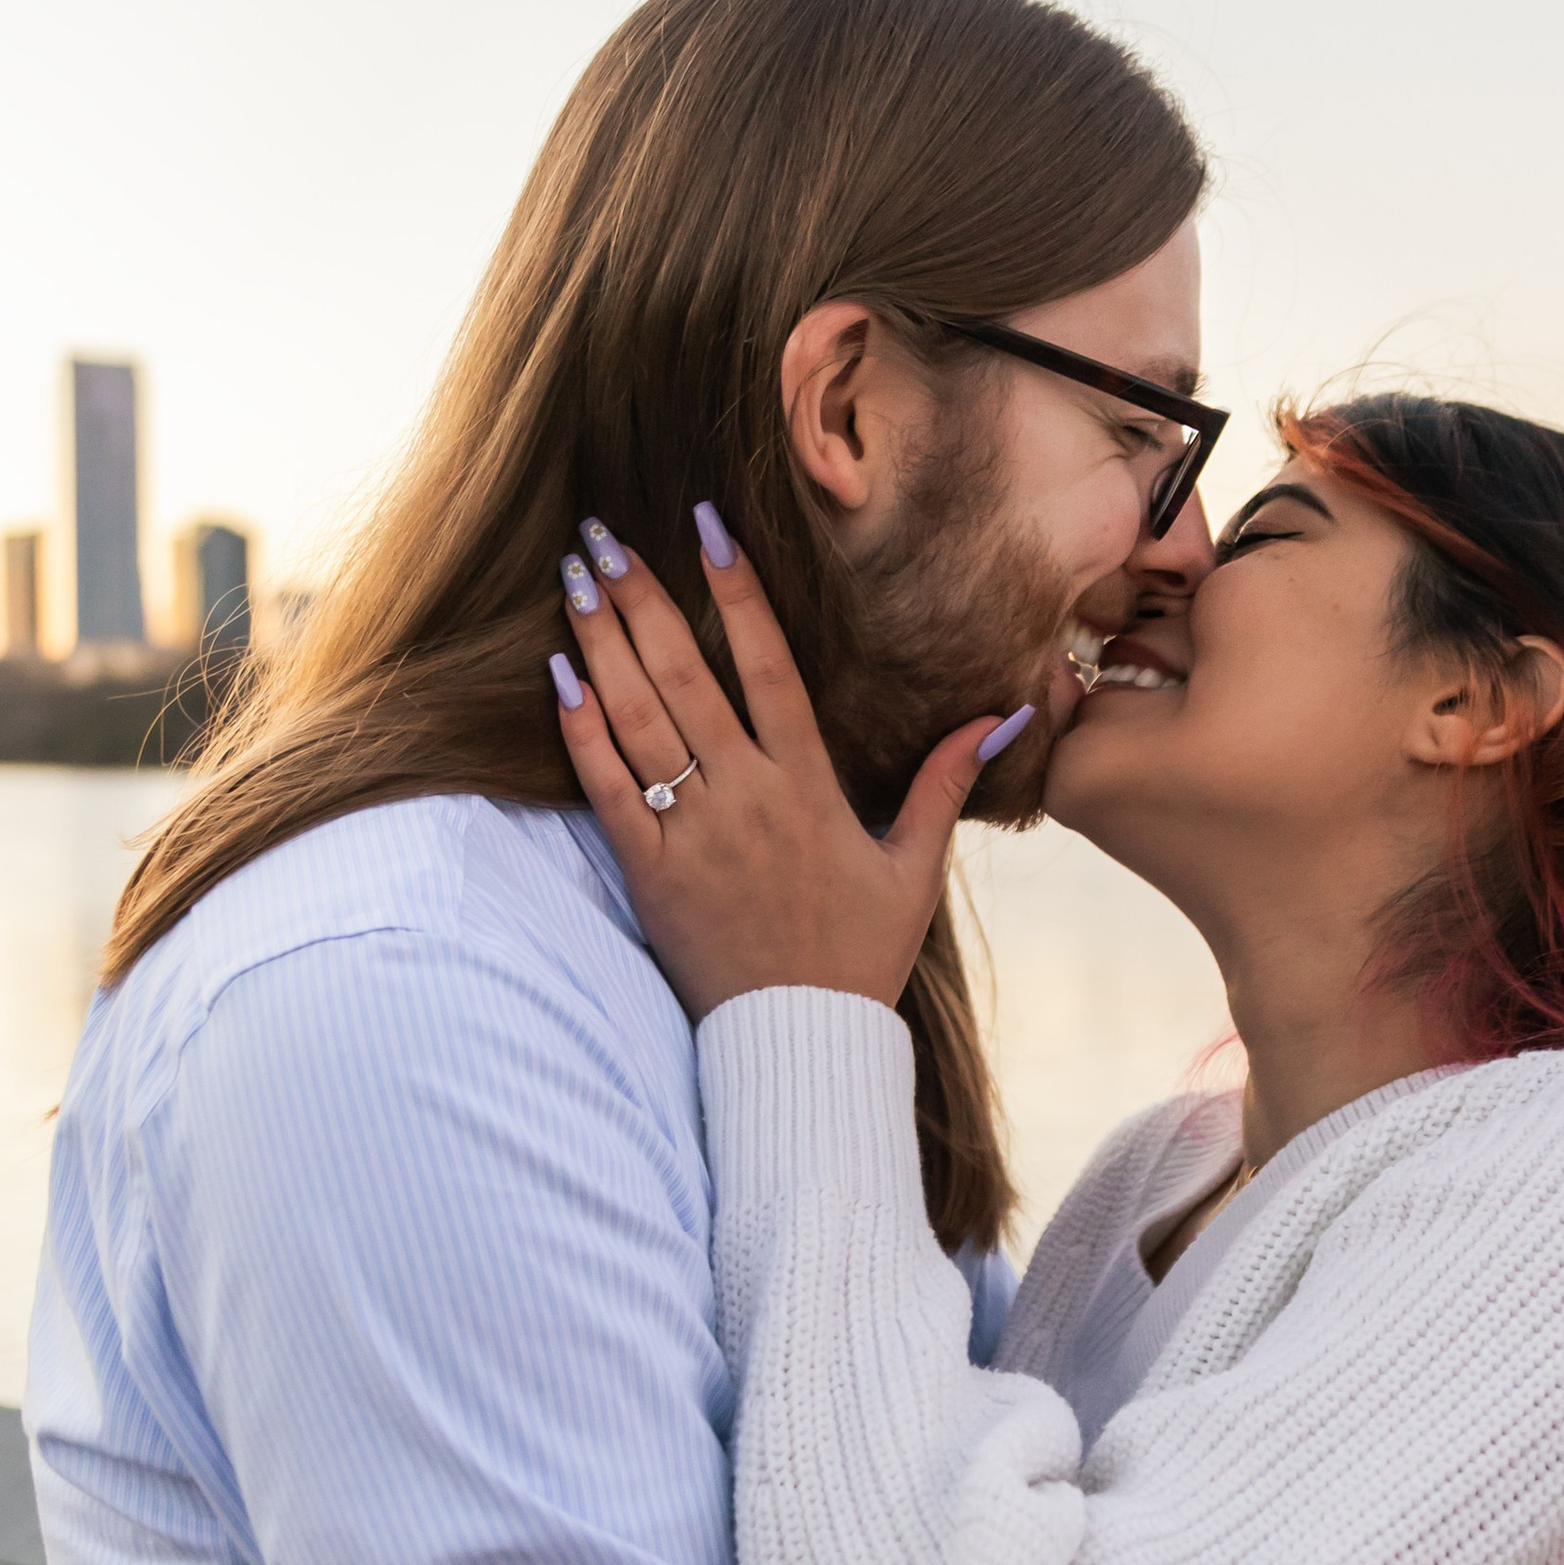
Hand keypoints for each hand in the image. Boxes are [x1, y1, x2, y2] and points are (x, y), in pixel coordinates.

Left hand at [547, 510, 1026, 1022]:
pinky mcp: (650, 873)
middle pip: (684, 673)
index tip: (704, 525)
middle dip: (640, 598)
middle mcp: (747, 795)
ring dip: (600, 643)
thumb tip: (1005, 716)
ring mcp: (693, 832)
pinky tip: (558, 675)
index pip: (768, 663)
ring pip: (637, 718)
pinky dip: (581, 731)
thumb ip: (946, 783)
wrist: (801, 1039)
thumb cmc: (859, 954)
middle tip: (601, 535)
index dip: (735, 589)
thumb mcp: (915, 866)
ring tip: (572, 580)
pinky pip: (607, 789)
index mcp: (809, 784)